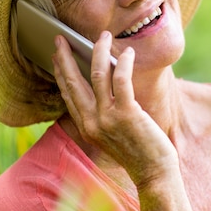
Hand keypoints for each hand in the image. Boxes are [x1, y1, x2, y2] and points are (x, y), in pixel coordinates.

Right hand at [52, 31, 177, 186]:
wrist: (153, 174)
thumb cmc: (138, 152)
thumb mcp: (112, 134)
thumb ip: (103, 113)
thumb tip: (106, 80)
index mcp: (85, 127)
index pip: (67, 94)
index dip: (61, 72)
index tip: (57, 56)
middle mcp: (91, 122)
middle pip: (73, 82)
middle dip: (66, 57)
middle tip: (61, 38)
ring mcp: (107, 118)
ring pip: (97, 75)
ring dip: (99, 51)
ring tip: (103, 37)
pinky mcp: (126, 114)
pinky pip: (121, 80)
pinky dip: (123, 63)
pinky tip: (128, 53)